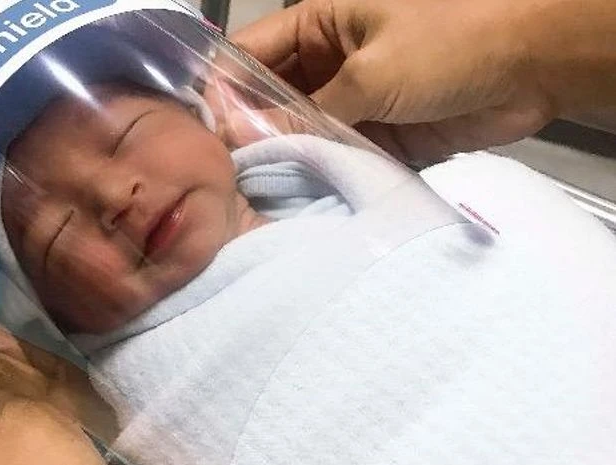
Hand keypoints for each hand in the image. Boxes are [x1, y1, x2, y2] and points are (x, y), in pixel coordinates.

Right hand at [231, 0, 615, 161]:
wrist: (536, 63)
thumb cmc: (455, 39)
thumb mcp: (370, 71)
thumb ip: (307, 109)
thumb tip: (249, 135)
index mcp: (320, 25)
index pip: (251, 56)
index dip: (223, 91)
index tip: (205, 135)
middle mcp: (329, 63)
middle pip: (271, 101)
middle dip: (251, 134)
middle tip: (228, 176)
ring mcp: (353, 102)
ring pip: (302, 134)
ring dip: (287, 159)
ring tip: (257, 196)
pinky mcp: (378, 136)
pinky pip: (338, 158)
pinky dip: (323, 176)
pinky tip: (300, 201)